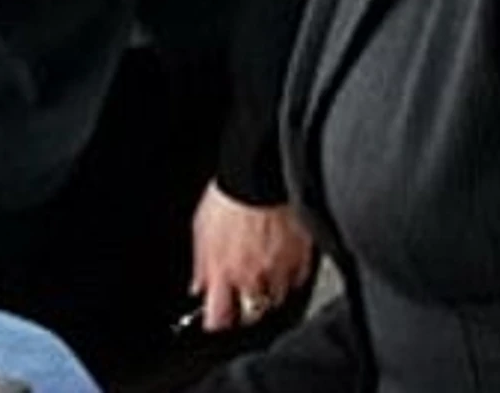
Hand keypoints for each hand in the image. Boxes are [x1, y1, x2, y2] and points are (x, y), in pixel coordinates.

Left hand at [189, 181, 313, 331]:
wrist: (260, 176)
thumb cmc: (228, 197)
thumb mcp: (201, 231)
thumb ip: (201, 265)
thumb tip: (197, 286)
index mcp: (224, 272)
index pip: (219, 317)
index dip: (217, 322)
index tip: (216, 320)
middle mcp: (252, 277)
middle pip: (252, 313)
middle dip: (246, 309)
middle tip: (242, 297)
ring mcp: (279, 271)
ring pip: (277, 299)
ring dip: (269, 293)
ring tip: (263, 275)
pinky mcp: (301, 259)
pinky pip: (298, 280)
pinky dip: (290, 276)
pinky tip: (282, 263)